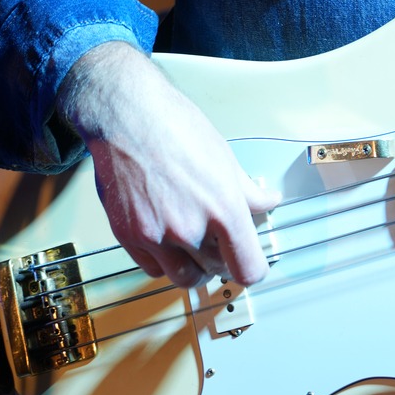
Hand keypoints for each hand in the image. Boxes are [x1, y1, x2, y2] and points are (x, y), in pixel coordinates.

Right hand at [58, 41, 279, 286]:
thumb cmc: (174, 127)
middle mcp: (189, 227)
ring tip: (196, 247)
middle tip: (222, 244)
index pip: (248, 268)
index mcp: (222, 208)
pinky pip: (154, 268)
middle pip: (217, 272)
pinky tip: (168, 240)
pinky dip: (164, 261)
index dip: (253, 269)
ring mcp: (156, 235)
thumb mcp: (224, 156)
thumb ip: (248, 190)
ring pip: (185, 278)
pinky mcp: (129, 236)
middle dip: (223, 260)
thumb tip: (267, 203)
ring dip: (195, 268)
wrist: (127, 116)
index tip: (250, 264)